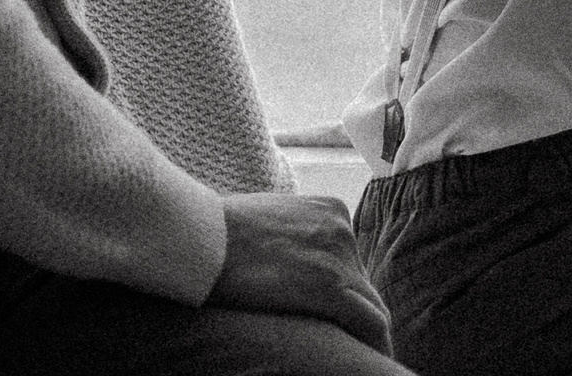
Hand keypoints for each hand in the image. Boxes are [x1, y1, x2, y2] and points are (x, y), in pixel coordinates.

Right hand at [210, 192, 392, 353]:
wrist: (196, 236)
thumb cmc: (215, 235)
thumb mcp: (266, 225)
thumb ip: (288, 242)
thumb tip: (285, 268)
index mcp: (329, 211)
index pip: (350, 263)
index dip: (345, 295)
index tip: (338, 321)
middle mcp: (342, 228)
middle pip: (362, 285)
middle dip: (354, 316)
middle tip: (346, 347)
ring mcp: (339, 256)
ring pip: (370, 307)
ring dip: (363, 335)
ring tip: (356, 361)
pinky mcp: (330, 286)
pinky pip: (370, 323)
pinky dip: (374, 346)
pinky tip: (370, 365)